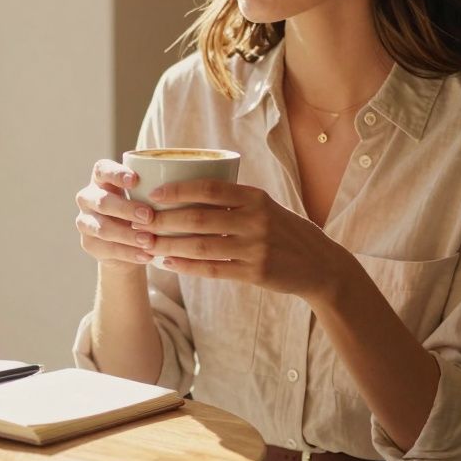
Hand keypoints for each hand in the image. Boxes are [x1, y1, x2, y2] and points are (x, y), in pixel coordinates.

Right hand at [75, 159, 157, 268]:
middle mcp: (88, 197)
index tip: (136, 180)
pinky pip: (108, 249)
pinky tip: (146, 255)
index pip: (103, 170)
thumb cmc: (140, 209)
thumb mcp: (145, 196)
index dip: (117, 174)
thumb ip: (154, 189)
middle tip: (149, 216)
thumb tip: (184, 186)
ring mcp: (84, 221)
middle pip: (102, 201)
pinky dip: (129, 253)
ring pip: (103, 228)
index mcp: (100, 178)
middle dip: (126, 209)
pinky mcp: (88, 244)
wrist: (126, 243)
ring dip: (128, 235)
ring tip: (149, 241)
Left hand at [140, 179, 346, 301]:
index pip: (209, 188)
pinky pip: (213, 269)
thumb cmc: (284, 232)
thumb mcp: (265, 207)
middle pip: (199, 218)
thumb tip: (187, 191)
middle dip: (165, 220)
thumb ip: (233, 200)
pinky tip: (168, 262)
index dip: (178, 190)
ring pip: (202, 246)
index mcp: (255, 197)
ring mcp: (256, 248)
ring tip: (147, 243)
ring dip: (170, 245)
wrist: (319, 265)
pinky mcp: (255, 273)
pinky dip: (187, 266)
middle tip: (141, 221)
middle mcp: (256, 220)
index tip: (154, 194)